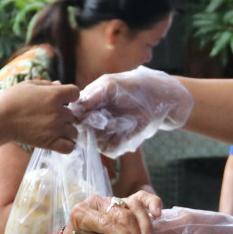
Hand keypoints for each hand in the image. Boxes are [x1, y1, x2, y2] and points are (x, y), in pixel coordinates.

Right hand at [0, 79, 80, 153]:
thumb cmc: (11, 100)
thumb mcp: (29, 85)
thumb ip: (47, 84)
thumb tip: (60, 84)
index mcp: (54, 95)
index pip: (76, 93)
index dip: (70, 95)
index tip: (62, 99)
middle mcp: (58, 112)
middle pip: (73, 114)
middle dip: (64, 114)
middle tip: (49, 115)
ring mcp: (55, 129)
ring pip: (74, 130)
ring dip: (67, 129)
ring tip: (54, 129)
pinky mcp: (50, 143)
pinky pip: (70, 147)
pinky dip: (68, 144)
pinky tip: (59, 140)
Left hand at [63, 190, 161, 233]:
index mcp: (81, 213)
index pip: (106, 222)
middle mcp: (96, 202)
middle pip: (122, 214)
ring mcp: (111, 199)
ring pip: (134, 205)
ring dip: (145, 225)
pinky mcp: (124, 201)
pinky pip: (141, 198)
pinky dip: (152, 203)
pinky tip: (158, 214)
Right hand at [71, 68, 193, 155]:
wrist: (158, 98)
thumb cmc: (134, 87)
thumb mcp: (110, 85)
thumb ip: (92, 95)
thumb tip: (74, 108)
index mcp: (90, 103)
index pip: (76, 116)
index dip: (80, 117)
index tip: (91, 114)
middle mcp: (96, 119)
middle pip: (84, 132)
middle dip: (94, 127)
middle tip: (107, 119)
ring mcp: (107, 131)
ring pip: (96, 142)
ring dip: (107, 133)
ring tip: (120, 122)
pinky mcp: (119, 140)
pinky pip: (110, 148)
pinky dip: (117, 141)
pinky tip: (126, 129)